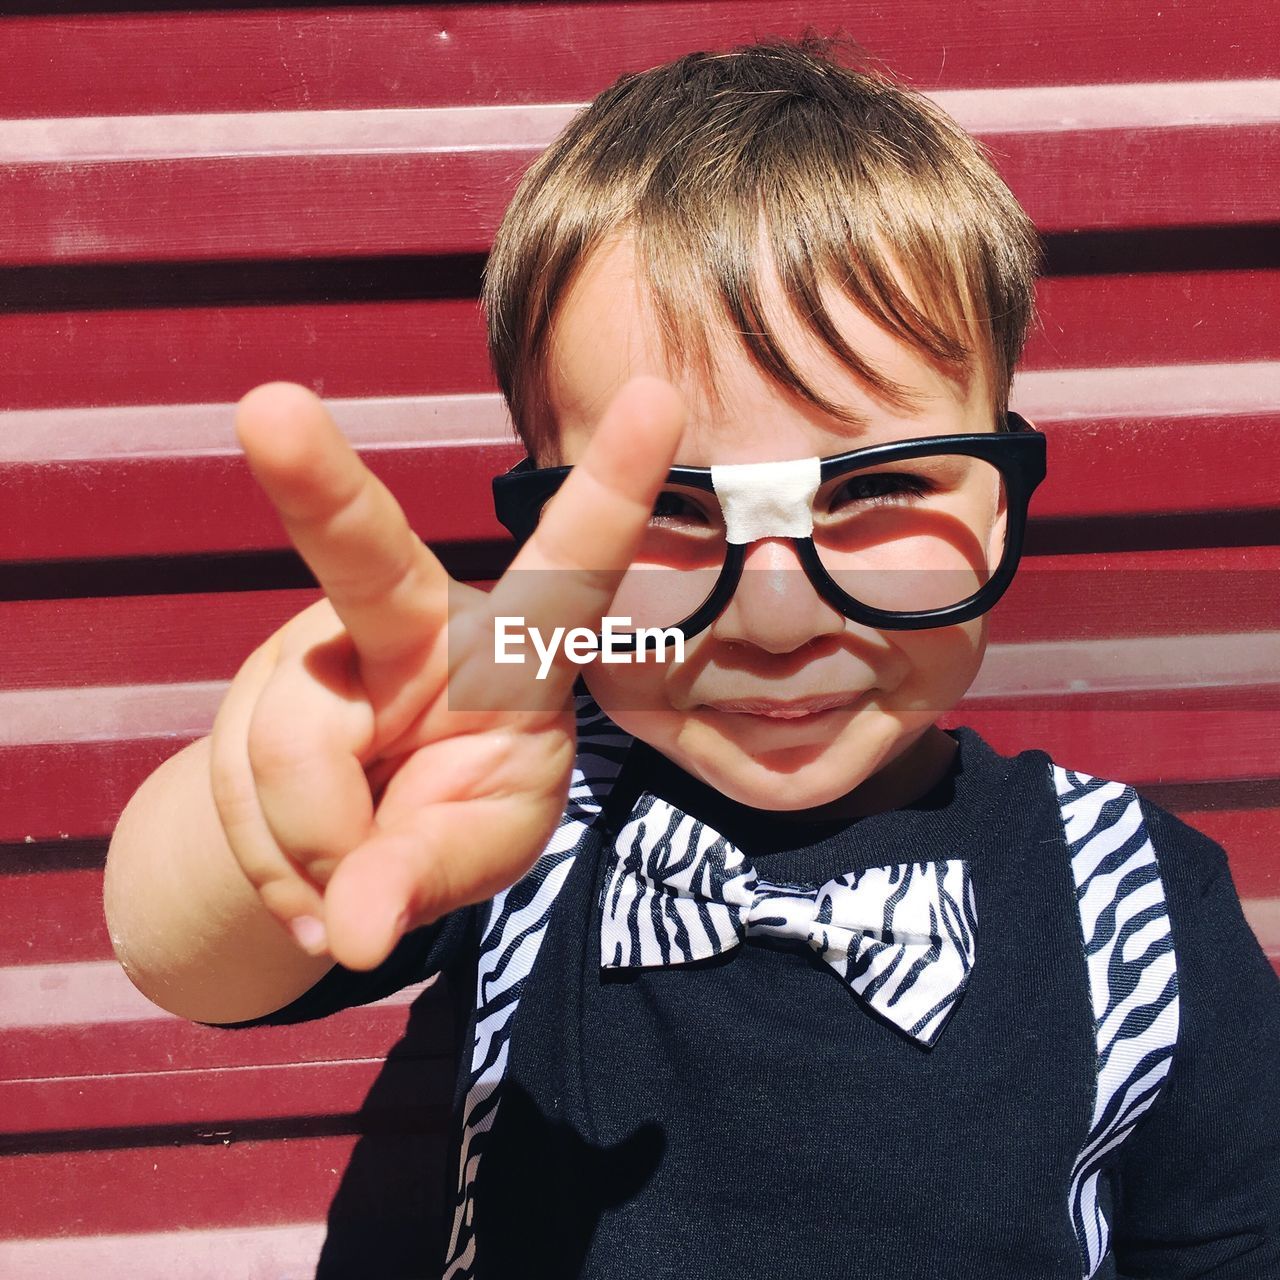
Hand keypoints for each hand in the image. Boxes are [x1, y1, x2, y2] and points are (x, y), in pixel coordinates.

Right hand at [210, 378, 683, 970]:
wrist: (347, 845)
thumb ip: (427, 876)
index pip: (569, 569)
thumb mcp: (476, 848)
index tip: (654, 396)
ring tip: (362, 871)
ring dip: (325, 854)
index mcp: (512, 652)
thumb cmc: (457, 811)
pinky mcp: (253, 701)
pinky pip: (241, 801)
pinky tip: (312, 875)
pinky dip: (280, 873)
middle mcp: (411, 624)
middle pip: (364, 552)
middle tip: (269, 409)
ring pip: (295, 753)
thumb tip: (353, 929)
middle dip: (315, 480)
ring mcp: (319, 655)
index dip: (610, 488)